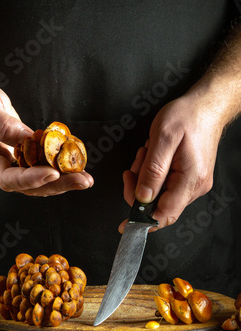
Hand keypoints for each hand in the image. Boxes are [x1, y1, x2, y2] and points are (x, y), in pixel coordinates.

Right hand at [0, 80, 93, 194]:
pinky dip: (60, 168)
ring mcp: (11, 167)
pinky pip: (42, 168)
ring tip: (86, 178)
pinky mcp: (23, 160)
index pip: (7, 178)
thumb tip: (27, 138)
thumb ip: (1, 124)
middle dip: (57, 184)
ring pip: (39, 182)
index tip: (53, 173)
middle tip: (83, 181)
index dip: (31, 179)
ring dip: (64, 181)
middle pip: (29, 186)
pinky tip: (77, 164)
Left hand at [121, 93, 225, 230]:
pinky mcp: (189, 178)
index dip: (142, 221)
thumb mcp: (163, 138)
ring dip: (146, 176)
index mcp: (190, 179)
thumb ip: (152, 170)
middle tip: (137, 163)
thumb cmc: (187, 116)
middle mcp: (195, 186)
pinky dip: (153, 172)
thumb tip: (143, 198)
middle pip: (158, 204)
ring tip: (149, 152)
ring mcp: (193, 184)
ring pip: (159, 194)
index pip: (165, 214)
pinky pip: (165, 185)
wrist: (206, 106)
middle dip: (140, 187)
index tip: (124, 224)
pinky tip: (154, 155)